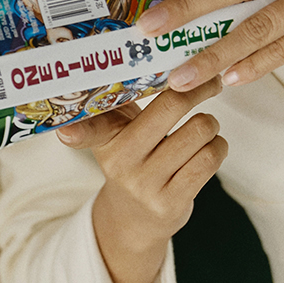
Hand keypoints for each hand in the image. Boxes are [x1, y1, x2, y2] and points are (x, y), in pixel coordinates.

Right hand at [57, 80, 226, 282]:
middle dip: (198, 90)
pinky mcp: (171, 202)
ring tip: (206, 127)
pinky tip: (212, 147)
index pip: (89, 130)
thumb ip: (118, 102)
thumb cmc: (132, 157)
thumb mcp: (115, 132)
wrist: (133, 219)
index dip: (75, 132)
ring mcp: (145, 185)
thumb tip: (150, 63)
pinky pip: (209, 159)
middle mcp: (120, 162)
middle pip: (171, 107)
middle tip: (208, 84)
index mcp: (104, 139)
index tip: (64, 132)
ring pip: (199, 132)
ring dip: (211, 125)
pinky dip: (218, 147)